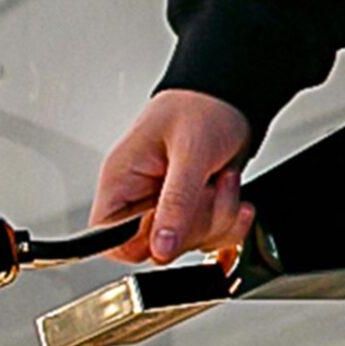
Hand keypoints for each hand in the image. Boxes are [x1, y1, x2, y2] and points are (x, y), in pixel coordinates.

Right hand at [88, 89, 255, 266]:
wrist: (231, 97)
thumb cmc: (201, 108)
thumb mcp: (190, 152)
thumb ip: (176, 202)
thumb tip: (160, 247)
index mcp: (122, 182)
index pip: (111, 240)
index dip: (144, 241)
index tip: (173, 223)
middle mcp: (140, 199)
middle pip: (157, 248)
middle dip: (196, 223)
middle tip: (209, 187)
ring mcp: (168, 207)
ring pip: (188, 244)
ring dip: (218, 216)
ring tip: (223, 179)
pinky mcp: (193, 210)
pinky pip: (209, 237)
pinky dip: (230, 220)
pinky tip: (233, 193)